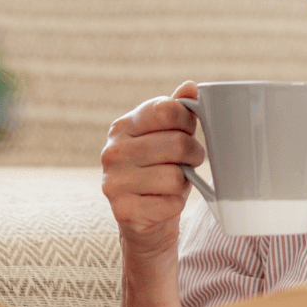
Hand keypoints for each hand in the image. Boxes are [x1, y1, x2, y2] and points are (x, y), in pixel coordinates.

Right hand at [101, 81, 204, 259]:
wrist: (144, 219)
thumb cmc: (160, 169)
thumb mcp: (168, 136)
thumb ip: (178, 110)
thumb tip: (191, 87)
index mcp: (122, 126)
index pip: (167, 109)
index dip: (187, 121)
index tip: (188, 131)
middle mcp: (112, 151)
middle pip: (176, 143)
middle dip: (193, 154)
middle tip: (191, 161)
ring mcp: (114, 182)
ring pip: (175, 176)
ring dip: (185, 182)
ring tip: (176, 182)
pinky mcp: (124, 211)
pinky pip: (171, 203)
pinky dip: (176, 205)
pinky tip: (163, 203)